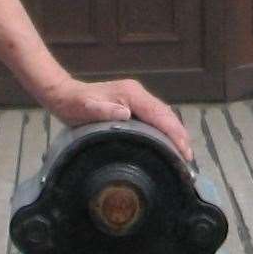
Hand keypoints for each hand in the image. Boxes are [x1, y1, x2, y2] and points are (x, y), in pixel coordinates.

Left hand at [41, 77, 193, 164]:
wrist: (65, 95)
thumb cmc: (74, 104)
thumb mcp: (85, 108)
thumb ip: (103, 110)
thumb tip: (126, 114)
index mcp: (132, 94)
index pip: (160, 114)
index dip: (173, 132)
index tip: (183, 151)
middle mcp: (138, 94)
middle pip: (166, 115)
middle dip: (179, 135)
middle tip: (187, 159)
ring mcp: (137, 98)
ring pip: (163, 116)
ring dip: (174, 133)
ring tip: (182, 154)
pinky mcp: (134, 104)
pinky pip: (155, 117)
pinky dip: (165, 130)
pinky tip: (167, 143)